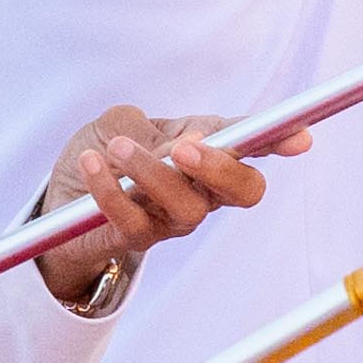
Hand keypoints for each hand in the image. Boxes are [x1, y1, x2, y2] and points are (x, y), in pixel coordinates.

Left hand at [31, 105, 271, 295]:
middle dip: (221, 168)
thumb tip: (170, 153)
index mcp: (207, 150)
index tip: (301, 138)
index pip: (253, 145)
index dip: (280, 141)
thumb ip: (148, 131)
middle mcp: (203, 189)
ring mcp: (175, 219)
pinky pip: (134, 220)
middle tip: (186, 148)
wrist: (61, 198)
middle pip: (243, 190)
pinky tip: (92, 163)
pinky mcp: (139, 238)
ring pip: (188, 206)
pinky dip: (109, 189)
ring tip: (118, 148)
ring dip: (152, 172)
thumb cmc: (104, 150)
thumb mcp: (122, 123)